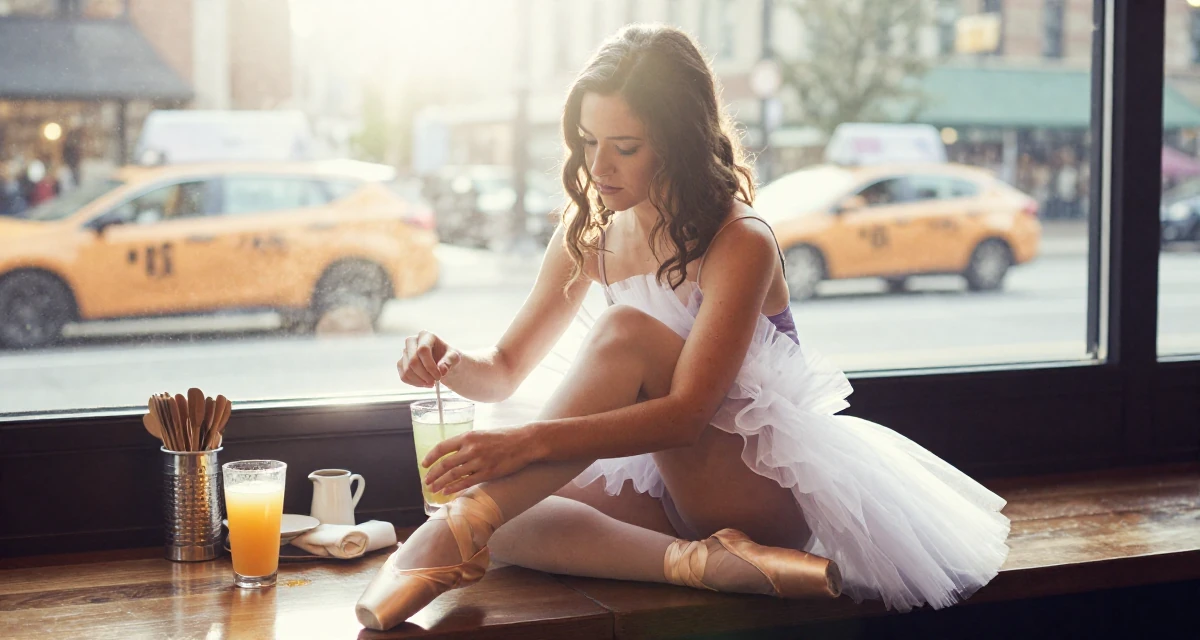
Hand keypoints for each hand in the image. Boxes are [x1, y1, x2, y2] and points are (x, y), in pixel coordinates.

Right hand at [398, 331, 460, 386]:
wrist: (443, 362)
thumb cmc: (448, 357)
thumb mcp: (454, 357)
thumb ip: (449, 361)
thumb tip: (442, 369)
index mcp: (426, 335)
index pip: (423, 350)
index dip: (430, 366)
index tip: (439, 376)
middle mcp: (412, 341)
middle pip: (413, 361)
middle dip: (424, 375)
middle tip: (434, 382)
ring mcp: (405, 352)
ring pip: (407, 370)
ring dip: (420, 381)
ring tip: (431, 383)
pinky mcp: (402, 363)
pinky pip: (404, 376)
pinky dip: (414, 383)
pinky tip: (424, 383)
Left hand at [422, 427, 536, 494]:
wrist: (525, 442)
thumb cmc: (504, 437)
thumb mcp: (482, 434)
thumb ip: (468, 443)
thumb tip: (453, 453)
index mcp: (468, 437)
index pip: (442, 448)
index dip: (430, 457)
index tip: (424, 464)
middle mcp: (471, 449)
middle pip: (445, 464)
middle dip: (433, 474)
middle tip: (426, 481)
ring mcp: (479, 462)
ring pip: (453, 475)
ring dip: (441, 484)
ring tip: (434, 489)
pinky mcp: (487, 473)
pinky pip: (466, 483)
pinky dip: (454, 488)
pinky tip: (447, 492)